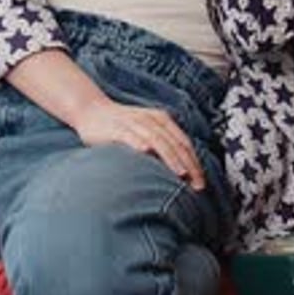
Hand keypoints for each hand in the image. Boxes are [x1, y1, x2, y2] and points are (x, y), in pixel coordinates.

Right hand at [74, 97, 205, 190]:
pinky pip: (130, 136)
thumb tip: (181, 171)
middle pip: (174, 142)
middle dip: (188, 164)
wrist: (92, 110)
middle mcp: (151, 120)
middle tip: (196, 184)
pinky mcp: (117, 128)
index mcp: (161, 120)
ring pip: (157, 139)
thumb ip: (163, 145)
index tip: (201, 182)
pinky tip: (146, 152)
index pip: (184, 142)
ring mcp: (134, 123)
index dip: (195, 162)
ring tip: (180, 172)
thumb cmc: (122, 125)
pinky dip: (139, 143)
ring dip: (170, 156)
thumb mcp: (147, 130)